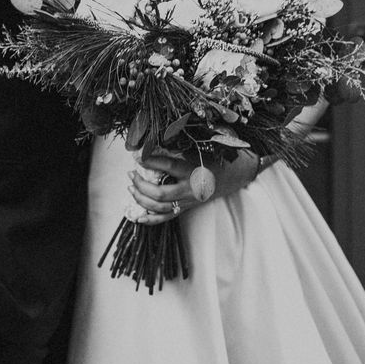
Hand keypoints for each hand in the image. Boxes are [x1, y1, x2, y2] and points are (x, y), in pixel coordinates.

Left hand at [128, 148, 260, 224]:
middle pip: (160, 193)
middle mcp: (190, 189)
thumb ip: (175, 149)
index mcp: (193, 171)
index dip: (150, 161)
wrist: (233, 176)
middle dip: (141, 184)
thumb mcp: (197, 151)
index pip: (168, 166)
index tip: (136, 155)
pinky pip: (166, 218)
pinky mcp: (186, 209)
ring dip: (141, 199)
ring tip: (131, 187)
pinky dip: (151, 219)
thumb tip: (150, 145)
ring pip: (160, 207)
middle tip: (131, 173)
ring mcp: (188, 202)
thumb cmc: (213, 159)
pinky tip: (138, 216)